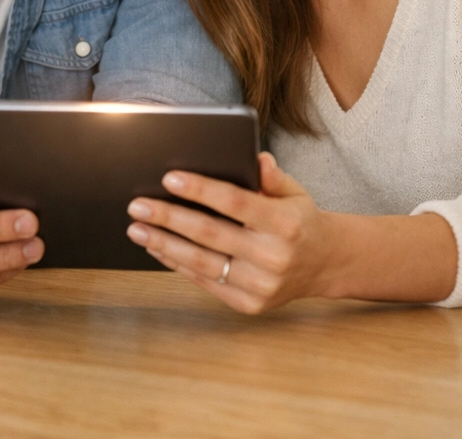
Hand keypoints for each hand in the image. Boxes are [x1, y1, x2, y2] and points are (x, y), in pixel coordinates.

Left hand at [125, 152, 338, 314]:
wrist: (325, 264)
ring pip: (202, 262)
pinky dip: (178, 264)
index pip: (235, 203)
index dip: (200, 190)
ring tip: (137, 228)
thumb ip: (272, 177)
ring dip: (164, 244)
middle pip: (210, 233)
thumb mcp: (294, 192)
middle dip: (169, 217)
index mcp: (284, 223)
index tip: (169, 178)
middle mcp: (272, 256)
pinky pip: (206, 282)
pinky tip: (157, 248)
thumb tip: (256, 158)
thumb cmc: (299, 220)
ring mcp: (261, 285)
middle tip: (137, 205)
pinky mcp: (249, 304)